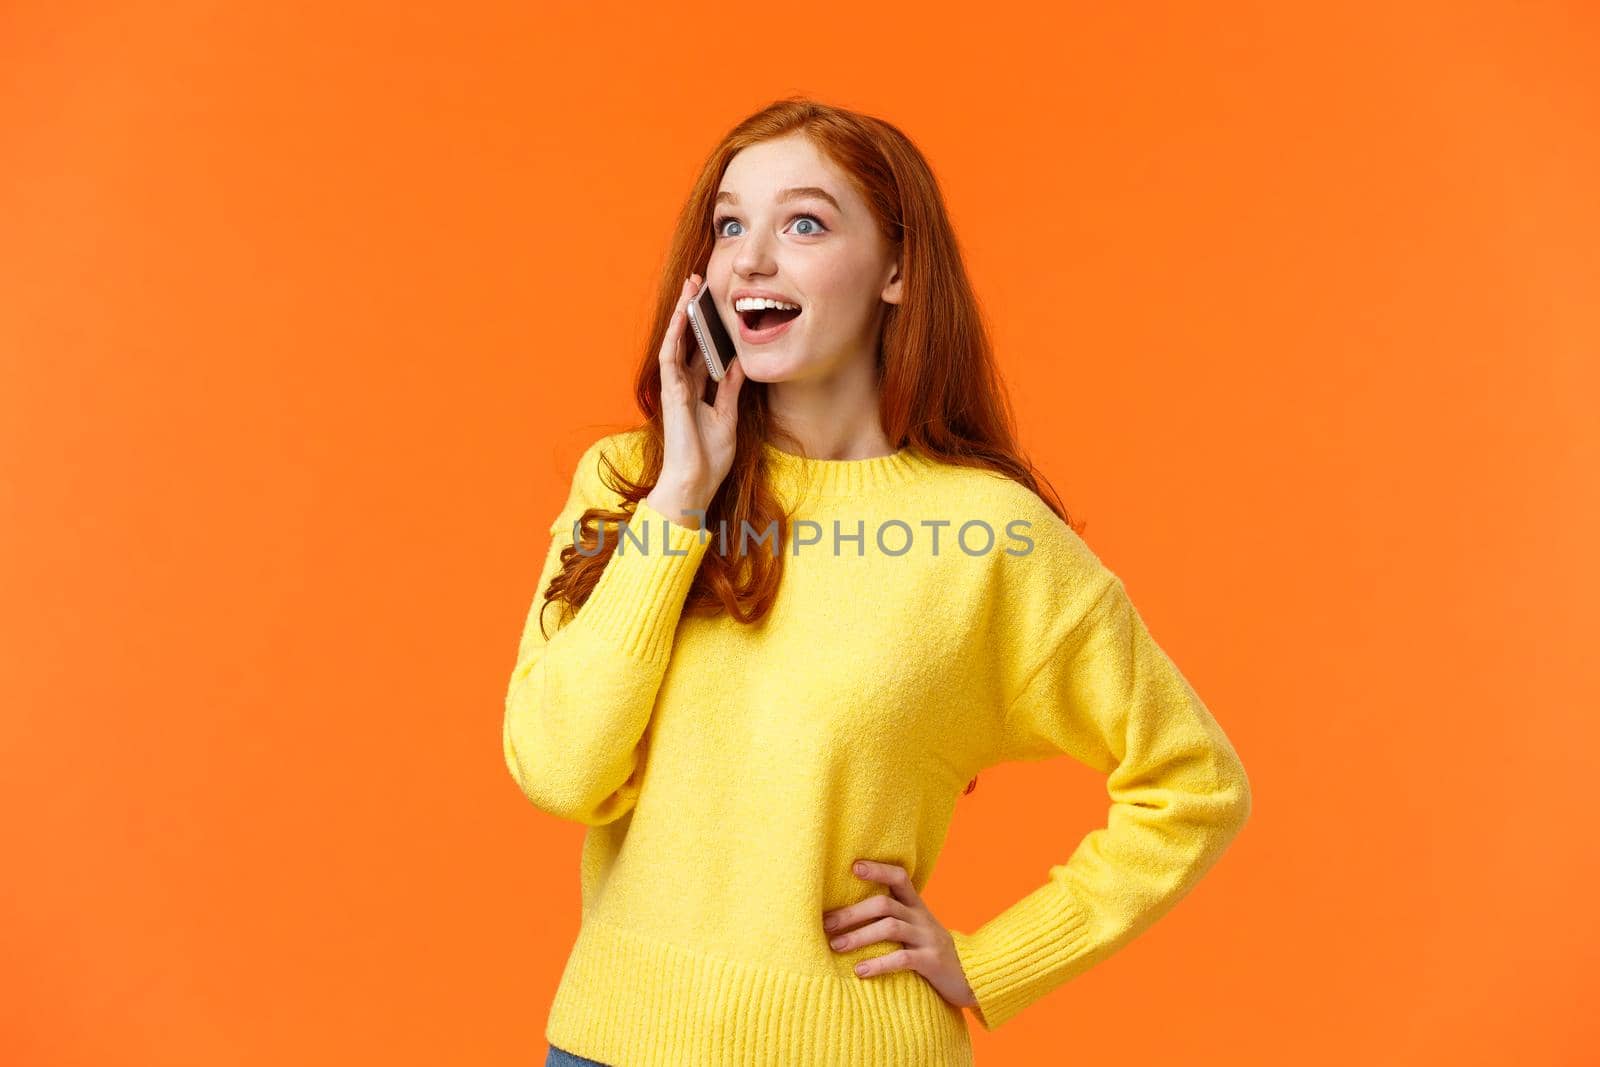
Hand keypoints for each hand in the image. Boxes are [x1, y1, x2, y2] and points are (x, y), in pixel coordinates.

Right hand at [647, 273, 746, 524]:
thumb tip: (737, 362)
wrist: (695, 482)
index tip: (718, 303)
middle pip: (688, 339)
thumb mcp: (727, 416)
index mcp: (698, 391)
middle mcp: (684, 384)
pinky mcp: (671, 392)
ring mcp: (675, 387)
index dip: (708, 326)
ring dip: (682, 312)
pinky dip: (676, 332)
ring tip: (691, 285)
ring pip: (677, 340)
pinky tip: (683, 312)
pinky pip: (671, 355)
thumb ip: (729, 389)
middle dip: (694, 310)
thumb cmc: (709, 458)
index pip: (702, 350)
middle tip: (701, 282)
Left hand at [822, 859, 977, 1010]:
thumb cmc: (931, 952)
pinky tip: (860, 971)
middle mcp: (922, 917)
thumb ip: (893, 918)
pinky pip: (902, 958)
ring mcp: (928, 938)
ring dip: (859, 936)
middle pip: (884, 904)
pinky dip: (878, 964)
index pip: (899, 877)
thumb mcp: (916, 929)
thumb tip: (847, 916)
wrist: (971, 977)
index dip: (878, 869)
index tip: (853, 866)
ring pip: (890, 927)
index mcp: (916, 906)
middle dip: (852, 913)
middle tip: (826, 924)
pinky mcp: (932, 961)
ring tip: (835, 946)